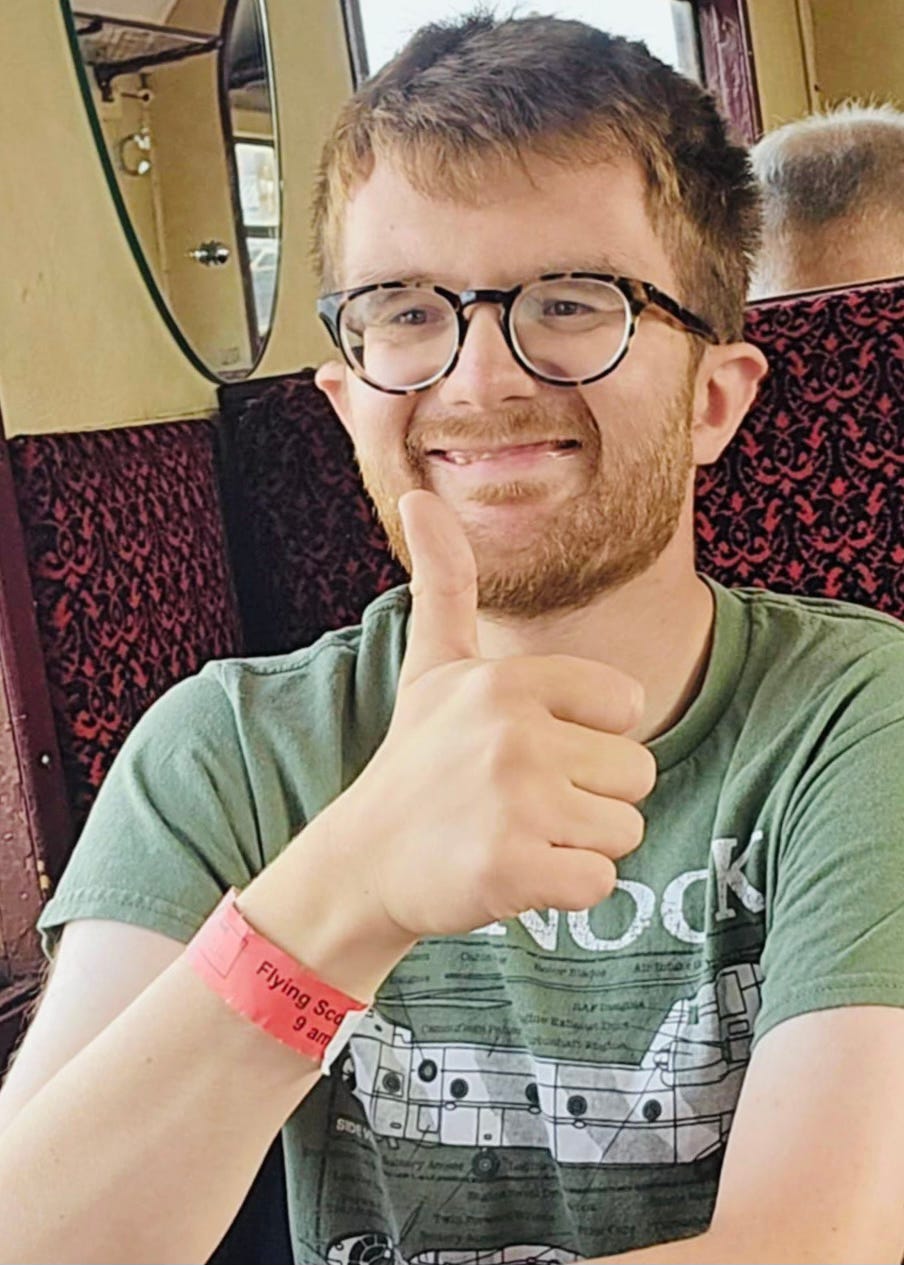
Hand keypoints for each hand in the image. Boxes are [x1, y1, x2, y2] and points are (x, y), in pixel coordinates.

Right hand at [345, 489, 656, 939]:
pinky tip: (513, 873)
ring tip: (516, 833)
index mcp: (508, 681)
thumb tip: (418, 496)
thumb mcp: (430, 664)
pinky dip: (565, 890)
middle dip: (590, 796)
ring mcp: (514, 804)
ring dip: (579, 844)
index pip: (628, 708)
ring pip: (624, 831)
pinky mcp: (513, 870)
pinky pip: (599, 883)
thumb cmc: (416, 759)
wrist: (363, 860)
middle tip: (521, 802)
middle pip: (636, 773)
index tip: (529, 751)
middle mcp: (514, 734)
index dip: (590, 736)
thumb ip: (445, 582)